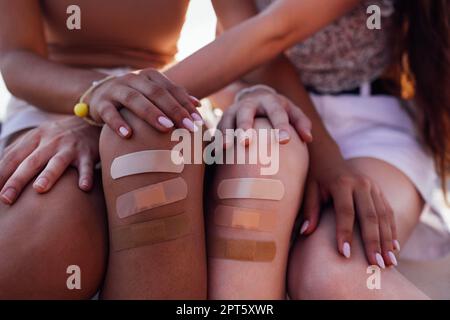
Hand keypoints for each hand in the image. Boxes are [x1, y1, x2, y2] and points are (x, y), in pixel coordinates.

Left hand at [0, 117, 100, 204]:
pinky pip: (87, 166)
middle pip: (31, 162)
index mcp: (34, 138)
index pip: (13, 157)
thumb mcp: (37, 137)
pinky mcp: (88, 153)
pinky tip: (84, 188)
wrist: (90, 122)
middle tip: (6, 198)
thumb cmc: (59, 136)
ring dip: (48, 175)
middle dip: (17, 180)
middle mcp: (51, 142)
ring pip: (57, 162)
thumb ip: (19, 151)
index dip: (1, 173)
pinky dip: (86, 176)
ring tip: (39, 189)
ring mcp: (70, 148)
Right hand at [87, 69, 202, 137]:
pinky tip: (128, 135)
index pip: (171, 89)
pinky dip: (118, 123)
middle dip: (174, 110)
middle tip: (188, 127)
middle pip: (156, 92)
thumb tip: (198, 105)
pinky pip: (109, 112)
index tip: (198, 122)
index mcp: (150, 76)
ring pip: (134, 99)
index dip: (186, 105)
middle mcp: (133, 79)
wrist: (99, 96)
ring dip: (151, 113)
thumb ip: (174, 98)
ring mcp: (116, 89)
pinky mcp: (100, 103)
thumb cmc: (135, 99)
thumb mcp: (153, 95)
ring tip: (166, 128)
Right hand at [217, 88, 312, 145]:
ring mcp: (234, 110)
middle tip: (246, 142)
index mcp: (270, 101)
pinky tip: (214, 153)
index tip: (285, 140)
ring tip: (224, 148)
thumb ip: (301, 123)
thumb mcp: (292, 111)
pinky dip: (215, 139)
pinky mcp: (223, 118)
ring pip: (227, 120)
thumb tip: (308, 138)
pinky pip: (217, 129)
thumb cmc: (278, 110)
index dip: (281, 126)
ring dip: (226, 133)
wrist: (255, 98)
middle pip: (246, 113)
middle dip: (245, 126)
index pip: (277, 112)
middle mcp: (250, 103)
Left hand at [300, 150, 398, 267]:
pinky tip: (394, 248)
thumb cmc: (315, 177)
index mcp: (341, 182)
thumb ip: (309, 210)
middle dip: (374, 242)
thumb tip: (305, 232)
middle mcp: (361, 183)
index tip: (345, 254)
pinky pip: (389, 212)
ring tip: (389, 263)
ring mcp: (373, 186)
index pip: (345, 211)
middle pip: (370, 216)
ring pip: (384, 216)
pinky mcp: (379, 191)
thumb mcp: (309, 189)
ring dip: (387, 240)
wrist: (328, 157)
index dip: (345, 233)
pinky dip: (392, 230)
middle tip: (376, 264)